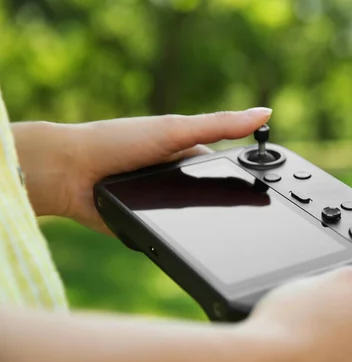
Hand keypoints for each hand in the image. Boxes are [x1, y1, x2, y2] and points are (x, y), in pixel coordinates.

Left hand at [12, 108, 271, 232]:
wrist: (69, 174)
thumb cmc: (118, 142)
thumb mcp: (176, 130)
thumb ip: (219, 126)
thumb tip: (264, 114)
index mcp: (190, 153)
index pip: (230, 167)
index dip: (252, 177)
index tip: (272, 190)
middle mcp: (180, 179)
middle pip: (217, 198)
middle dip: (232, 210)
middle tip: (251, 223)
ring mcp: (166, 205)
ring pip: (199, 222)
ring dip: (208, 229)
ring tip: (223, 239)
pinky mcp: (150, 226)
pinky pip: (174, 239)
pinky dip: (181, 243)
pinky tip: (190, 247)